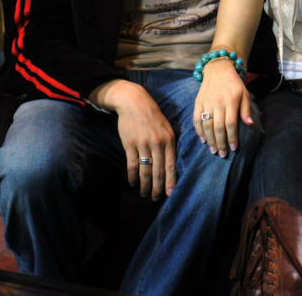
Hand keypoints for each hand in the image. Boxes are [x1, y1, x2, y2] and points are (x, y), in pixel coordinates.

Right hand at [91, 79, 176, 200]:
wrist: (135, 103)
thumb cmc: (153, 117)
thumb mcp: (167, 128)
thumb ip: (169, 144)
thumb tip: (171, 163)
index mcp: (169, 140)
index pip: (171, 165)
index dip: (170, 180)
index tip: (170, 193)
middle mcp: (157, 144)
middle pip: (158, 171)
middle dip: (158, 187)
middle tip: (156, 199)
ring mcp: (143, 144)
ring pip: (145, 170)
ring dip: (145, 185)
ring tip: (145, 194)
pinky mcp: (130, 144)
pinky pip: (132, 164)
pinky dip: (132, 176)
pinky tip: (133, 183)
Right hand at [194, 57, 253, 156]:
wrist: (218, 69)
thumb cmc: (234, 84)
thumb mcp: (244, 94)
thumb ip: (246, 109)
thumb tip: (250, 124)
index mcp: (231, 101)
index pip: (231, 124)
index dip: (232, 138)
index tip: (234, 148)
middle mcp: (218, 103)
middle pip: (218, 127)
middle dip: (220, 142)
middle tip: (222, 154)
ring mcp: (206, 103)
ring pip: (207, 125)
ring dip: (210, 140)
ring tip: (213, 150)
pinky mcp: (198, 102)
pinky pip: (196, 119)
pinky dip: (199, 131)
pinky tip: (203, 140)